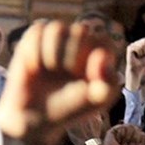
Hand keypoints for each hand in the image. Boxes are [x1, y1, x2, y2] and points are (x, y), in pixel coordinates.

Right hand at [0, 21, 118, 144]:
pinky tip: (35, 68)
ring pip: (57, 28)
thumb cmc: (70, 107)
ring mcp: (58, 36)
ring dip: (52, 56)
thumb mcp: (97, 101)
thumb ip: (109, 83)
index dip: (94, 61)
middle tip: (65, 77)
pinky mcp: (35, 37)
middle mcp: (80, 40)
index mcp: (100, 52)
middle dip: (71, 59)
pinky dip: (34, 53)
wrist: (36, 116)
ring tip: (50, 71)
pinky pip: (37, 32)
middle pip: (80, 31)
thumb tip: (101, 56)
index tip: (88, 82)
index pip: (103, 41)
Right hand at [98, 124, 144, 144]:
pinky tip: (119, 141)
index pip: (143, 134)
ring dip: (129, 138)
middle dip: (135, 140)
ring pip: (133, 127)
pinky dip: (124, 135)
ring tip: (123, 144)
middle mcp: (129, 136)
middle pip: (139, 130)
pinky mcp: (115, 130)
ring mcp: (122, 132)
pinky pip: (125, 126)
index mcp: (135, 141)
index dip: (141, 142)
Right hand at [125, 37, 144, 91]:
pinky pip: (138, 47)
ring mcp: (132, 45)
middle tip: (143, 55)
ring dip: (143, 52)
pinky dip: (139, 53)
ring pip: (142, 44)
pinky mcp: (129, 48)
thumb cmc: (143, 63)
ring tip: (139, 56)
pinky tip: (136, 56)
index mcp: (140, 44)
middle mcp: (136, 43)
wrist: (137, 69)